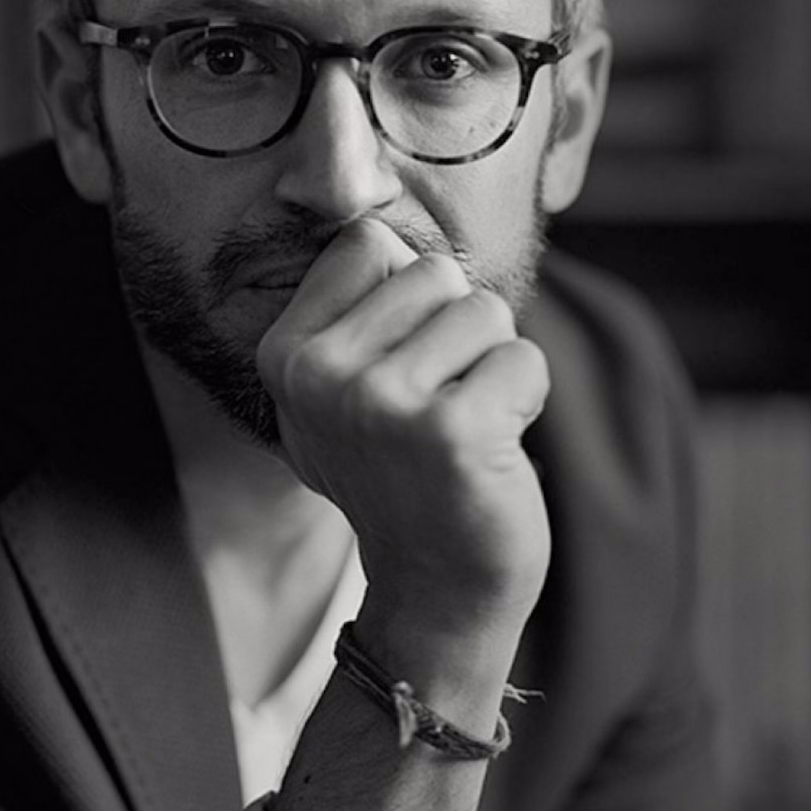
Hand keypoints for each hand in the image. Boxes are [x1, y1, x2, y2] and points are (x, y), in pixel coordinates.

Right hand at [256, 218, 550, 656]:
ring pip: (483, 310)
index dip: (408, 298)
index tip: (399, 368)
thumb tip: (375, 220)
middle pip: (432, 271)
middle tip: (438, 407)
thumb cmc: (403, 474)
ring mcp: (382, 404)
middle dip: (457, 332)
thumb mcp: (341, 394)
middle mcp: (322, 376)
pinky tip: (492, 451)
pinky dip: (525, 398)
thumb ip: (351, 309)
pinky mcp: (451, 432)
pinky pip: (523, 358)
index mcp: (285, 355)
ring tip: (464, 427)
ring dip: (492, 366)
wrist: (434, 591)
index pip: (366, 244)